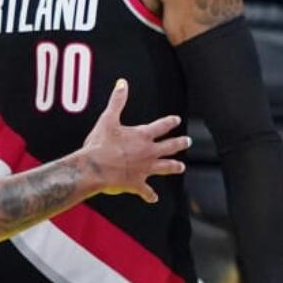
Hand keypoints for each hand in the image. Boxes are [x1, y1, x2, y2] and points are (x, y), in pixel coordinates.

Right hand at [81, 79, 188, 201]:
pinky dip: (150, 195)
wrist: (95, 168)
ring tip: (181, 167)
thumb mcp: (108, 119)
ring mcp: (144, 169)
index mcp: (142, 136)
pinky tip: (153, 198)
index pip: (161, 126)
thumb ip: (117, 101)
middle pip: (169, 147)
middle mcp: (148, 152)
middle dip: (180, 143)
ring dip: (174, 166)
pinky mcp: (137, 184)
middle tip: (188, 141)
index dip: (169, 122)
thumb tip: (122, 83)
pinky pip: (146, 191)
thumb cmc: (100, 144)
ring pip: (165, 168)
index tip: (176, 119)